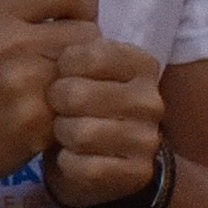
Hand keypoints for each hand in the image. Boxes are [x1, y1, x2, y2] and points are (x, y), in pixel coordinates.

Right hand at [0, 0, 97, 194]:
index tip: (74, 14)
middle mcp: (9, 45)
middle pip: (86, 26)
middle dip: (85, 37)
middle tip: (70, 52)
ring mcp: (25, 85)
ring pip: (90, 62)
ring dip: (87, 68)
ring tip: (69, 75)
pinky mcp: (39, 120)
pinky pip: (83, 96)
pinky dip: (81, 98)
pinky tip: (65, 103)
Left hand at [41, 34, 164, 207]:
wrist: (102, 159)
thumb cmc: (83, 104)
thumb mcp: (81, 69)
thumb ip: (72, 48)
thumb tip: (57, 34)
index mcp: (142, 65)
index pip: (90, 54)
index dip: (63, 66)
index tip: (63, 74)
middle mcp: (151, 101)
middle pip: (77, 94)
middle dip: (56, 102)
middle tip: (58, 107)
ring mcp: (148, 139)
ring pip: (80, 133)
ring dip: (61, 134)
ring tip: (65, 130)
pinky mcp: (136, 173)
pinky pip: (84, 167)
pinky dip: (67, 163)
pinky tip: (71, 157)